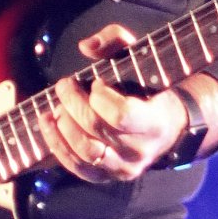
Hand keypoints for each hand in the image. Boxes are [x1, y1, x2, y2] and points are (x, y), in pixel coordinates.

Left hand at [40, 23, 192, 184]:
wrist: (168, 128)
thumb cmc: (150, 89)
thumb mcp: (141, 57)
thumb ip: (115, 40)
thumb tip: (85, 46)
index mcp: (154, 123)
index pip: (121, 115)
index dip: (101, 96)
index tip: (96, 82)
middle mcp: (139, 151)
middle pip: (96, 128)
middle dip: (73, 103)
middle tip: (65, 86)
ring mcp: (123, 168)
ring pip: (84, 151)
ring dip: (63, 125)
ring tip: (58, 106)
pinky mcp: (107, 177)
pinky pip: (77, 167)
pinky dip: (57, 145)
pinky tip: (49, 124)